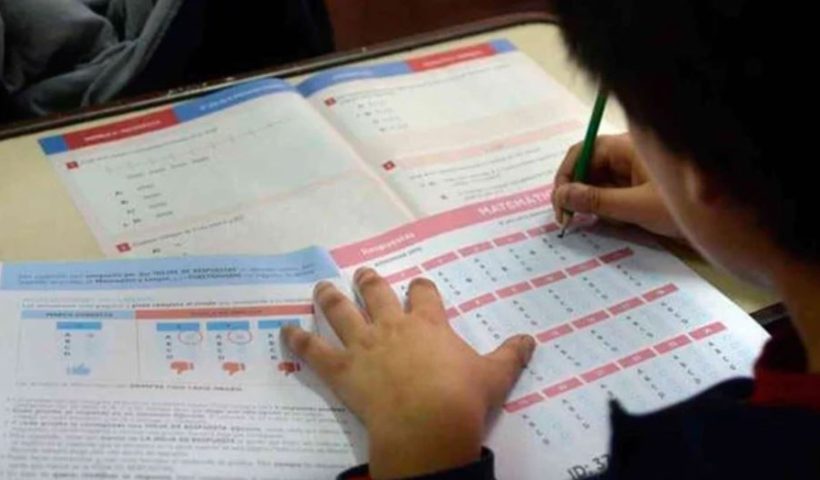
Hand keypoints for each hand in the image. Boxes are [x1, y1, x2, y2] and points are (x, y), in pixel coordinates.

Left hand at [283, 268, 535, 478]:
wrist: (428, 423)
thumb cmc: (463, 397)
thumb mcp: (495, 374)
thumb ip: (511, 354)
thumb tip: (533, 339)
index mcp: (428, 323)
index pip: (424, 293)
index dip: (421, 287)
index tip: (419, 285)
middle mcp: (392, 326)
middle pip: (376, 293)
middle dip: (369, 281)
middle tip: (363, 274)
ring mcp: (364, 345)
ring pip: (340, 312)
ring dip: (329, 298)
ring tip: (320, 286)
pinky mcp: (342, 369)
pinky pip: (314, 351)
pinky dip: (298, 341)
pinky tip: (285, 331)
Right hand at [552, 133, 681, 237]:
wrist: (728, 222)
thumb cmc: (684, 208)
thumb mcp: (637, 207)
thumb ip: (597, 201)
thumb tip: (562, 195)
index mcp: (627, 147)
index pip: (582, 152)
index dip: (565, 176)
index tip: (559, 204)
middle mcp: (628, 154)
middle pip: (588, 165)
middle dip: (574, 191)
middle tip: (567, 220)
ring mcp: (635, 170)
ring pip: (598, 180)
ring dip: (589, 201)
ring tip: (584, 224)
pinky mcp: (641, 186)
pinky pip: (612, 191)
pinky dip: (604, 207)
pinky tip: (606, 222)